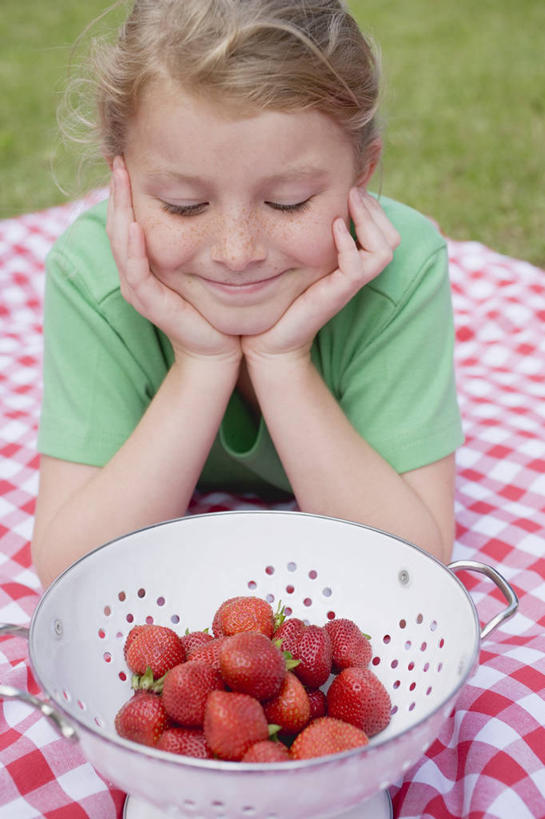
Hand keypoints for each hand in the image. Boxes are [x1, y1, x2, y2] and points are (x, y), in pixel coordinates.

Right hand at [106, 157, 241, 363]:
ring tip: (119, 177)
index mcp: (146, 260)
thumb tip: (216, 195)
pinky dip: (133, 247)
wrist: (221, 348)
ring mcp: (139, 287)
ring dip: (119, 209)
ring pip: (120, 241)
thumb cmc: (217, 305)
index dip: (126, 188)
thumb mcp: (204, 262)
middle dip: (117, 190)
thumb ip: (201, 234)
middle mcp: (136, 272)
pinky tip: (136, 225)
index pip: (128, 216)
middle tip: (119, 155)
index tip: (131, 152)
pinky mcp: (150, 302)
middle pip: (117, 223)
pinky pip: (137, 271)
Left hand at [241, 188, 400, 362]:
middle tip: (354, 190)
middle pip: (392, 237)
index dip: (374, 208)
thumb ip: (310, 238)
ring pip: (384, 249)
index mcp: (352, 264)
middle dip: (375, 209)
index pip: (384, 232)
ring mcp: (350, 284)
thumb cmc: (280, 298)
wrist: (268, 338)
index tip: (351, 189)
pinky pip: (358, 266)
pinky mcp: (338, 293)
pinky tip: (335, 226)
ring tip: (350, 201)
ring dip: (369, 220)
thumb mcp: (299, 259)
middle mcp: (357, 273)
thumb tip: (309, 207)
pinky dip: (349, 242)